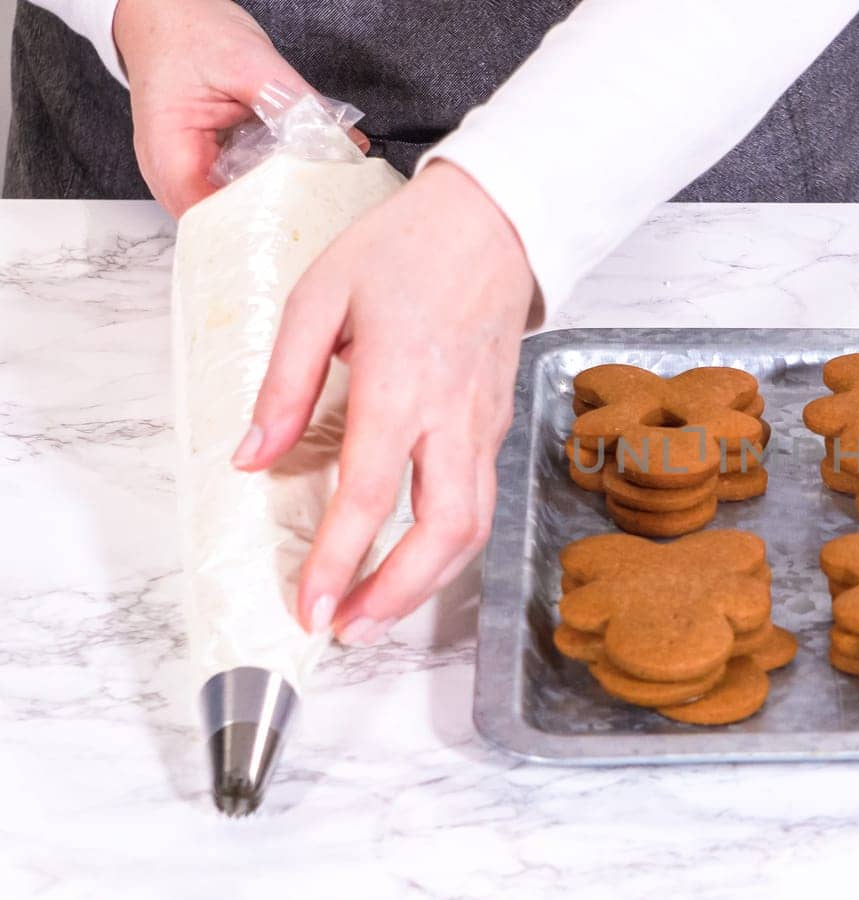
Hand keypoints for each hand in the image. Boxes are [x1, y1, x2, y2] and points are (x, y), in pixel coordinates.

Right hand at [113, 0, 367, 214]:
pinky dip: (270, 184)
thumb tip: (338, 139)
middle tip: (319, 217)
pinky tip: (301, 179)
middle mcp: (170, 170)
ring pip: (233, 207)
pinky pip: (239, 187)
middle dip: (270, 221)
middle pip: (221, 221)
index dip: (254, 227)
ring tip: (315, 200)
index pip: (209, 215)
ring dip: (273, 205)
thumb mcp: (247, 61)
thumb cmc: (188, 31)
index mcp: (168, 149)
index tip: (298, 223)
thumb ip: (292, 103)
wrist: (164, 11)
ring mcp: (187, 169)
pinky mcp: (206, 162)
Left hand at [232, 162, 535, 644]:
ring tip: (378, 611)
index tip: (310, 607)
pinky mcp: (497, 424)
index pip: (370, 494)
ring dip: (427, 583)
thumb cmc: (407, 249)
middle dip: (397, 595)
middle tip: (350, 631)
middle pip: (441, 533)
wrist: (494, 222)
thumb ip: (285, 384)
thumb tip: (253, 457)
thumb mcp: (319, 296)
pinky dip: (447, 546)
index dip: (339, 561)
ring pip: (472, 528)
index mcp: (401, 383)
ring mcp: (483, 424)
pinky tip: (413, 557)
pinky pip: (479, 500)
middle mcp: (452, 417)